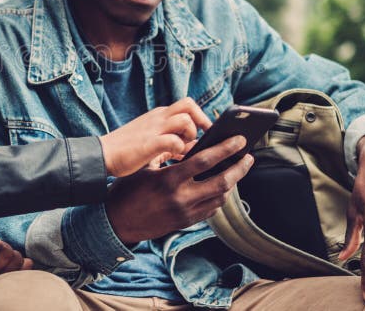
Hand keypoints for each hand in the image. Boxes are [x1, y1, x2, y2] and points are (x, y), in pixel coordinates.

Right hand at [99, 97, 211, 176]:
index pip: (187, 106)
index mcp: (159, 115)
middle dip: (201, 120)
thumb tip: (194, 147)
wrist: (101, 155)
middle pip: (189, 104)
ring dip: (190, 134)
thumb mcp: (153, 140)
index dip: (200, 118)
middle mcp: (158, 117)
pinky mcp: (148, 143)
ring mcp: (153, 129)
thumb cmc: (127, 151)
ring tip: (184, 149)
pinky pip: (172, 140)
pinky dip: (179, 148)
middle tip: (201, 138)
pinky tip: (175, 157)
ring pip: (185, 119)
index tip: (205, 135)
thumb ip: (173, 141)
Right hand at [105, 135, 252, 243]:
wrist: (116, 222)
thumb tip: (192, 144)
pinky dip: (219, 196)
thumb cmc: (128, 190)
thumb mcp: (145, 167)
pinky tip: (220, 186)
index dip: (226, 148)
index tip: (239, 140)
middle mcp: (181, 198)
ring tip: (236, 169)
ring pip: (220, 197)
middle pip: (221, 182)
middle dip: (239, 168)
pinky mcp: (185, 223)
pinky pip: (211, 209)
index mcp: (170, 179)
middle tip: (248, 157)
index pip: (206, 161)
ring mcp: (185, 213)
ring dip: (231, 183)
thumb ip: (168, 155)